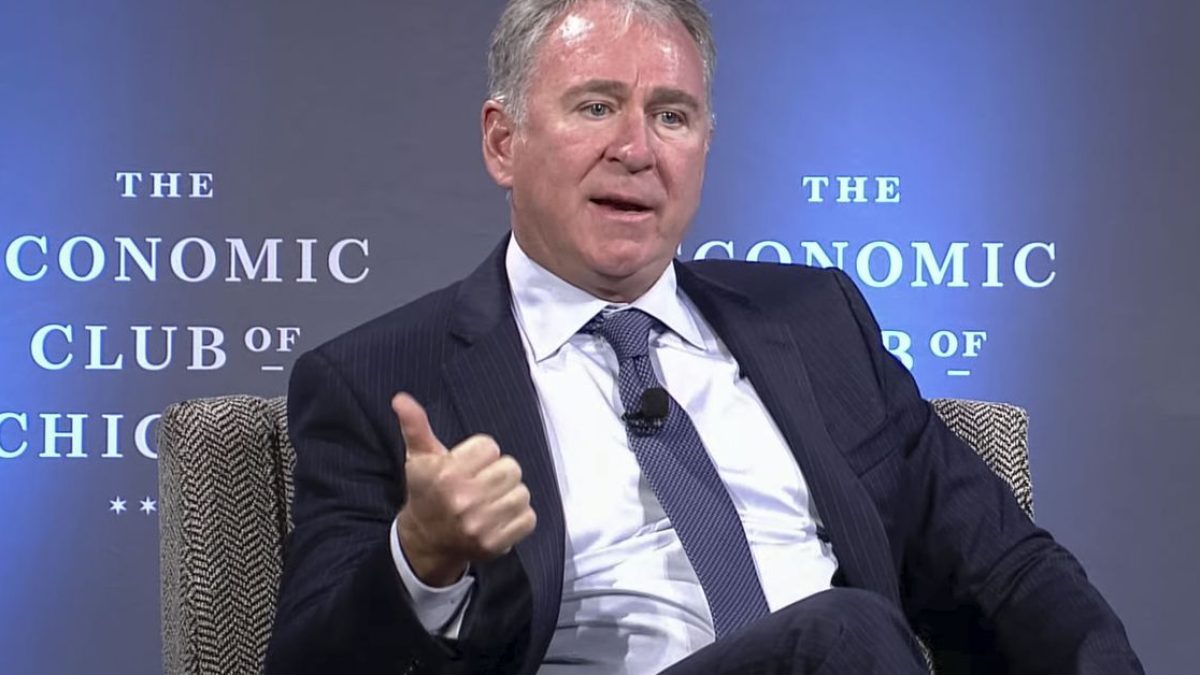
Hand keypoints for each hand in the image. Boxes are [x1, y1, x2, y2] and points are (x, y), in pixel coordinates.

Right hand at [391, 392, 536, 586]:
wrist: (426, 541)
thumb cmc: (427, 493)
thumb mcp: (419, 458)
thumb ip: (415, 425)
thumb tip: (401, 399)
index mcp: (446, 474)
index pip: (490, 447)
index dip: (480, 454)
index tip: (466, 466)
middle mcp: (463, 500)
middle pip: (511, 468)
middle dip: (498, 473)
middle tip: (481, 483)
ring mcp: (480, 524)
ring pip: (522, 492)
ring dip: (509, 495)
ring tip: (490, 501)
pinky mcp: (495, 543)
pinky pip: (528, 518)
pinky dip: (518, 518)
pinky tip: (498, 518)